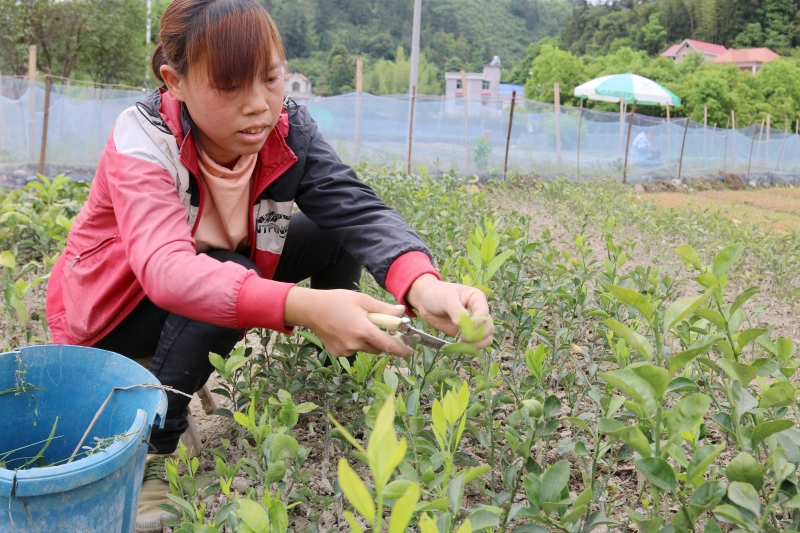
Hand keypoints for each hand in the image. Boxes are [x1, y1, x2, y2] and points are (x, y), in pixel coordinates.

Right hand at [284, 287, 412, 357]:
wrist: (311, 309)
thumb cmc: (337, 301)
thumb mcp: (362, 300)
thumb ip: (383, 309)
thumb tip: (400, 312)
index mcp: (364, 330)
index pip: (389, 345)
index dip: (402, 350)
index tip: (410, 351)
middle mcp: (355, 344)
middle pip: (378, 348)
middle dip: (382, 340)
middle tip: (376, 327)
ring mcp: (345, 350)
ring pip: (366, 349)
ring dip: (367, 341)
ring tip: (356, 324)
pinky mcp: (337, 353)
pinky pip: (353, 350)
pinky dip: (355, 343)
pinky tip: (345, 330)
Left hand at [405, 274, 493, 348]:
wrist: (425, 300)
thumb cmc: (437, 293)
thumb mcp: (446, 298)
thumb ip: (456, 310)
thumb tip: (462, 323)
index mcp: (477, 299)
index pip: (483, 313)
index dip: (477, 323)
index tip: (465, 329)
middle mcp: (478, 312)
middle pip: (488, 328)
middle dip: (478, 336)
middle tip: (464, 339)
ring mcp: (472, 324)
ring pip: (485, 338)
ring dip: (477, 344)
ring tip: (464, 346)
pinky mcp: (464, 333)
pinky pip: (473, 344)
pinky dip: (471, 349)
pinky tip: (464, 352)